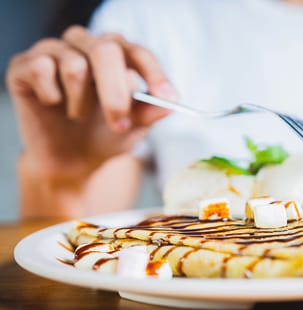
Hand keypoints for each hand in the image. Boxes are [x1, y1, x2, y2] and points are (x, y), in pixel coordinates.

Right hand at [6, 25, 175, 183]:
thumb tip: (168, 104)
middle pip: (106, 50)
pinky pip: (42, 70)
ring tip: (79, 116)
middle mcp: (87, 45)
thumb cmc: (106, 136)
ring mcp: (55, 51)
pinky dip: (52, 96)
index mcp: (119, 54)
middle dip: (116, 92)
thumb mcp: (134, 128)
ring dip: (82, 103)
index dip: (153, 73)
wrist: (71, 161)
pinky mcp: (25, 65)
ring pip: (75, 65)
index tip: (166, 96)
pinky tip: (53, 105)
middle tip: (119, 123)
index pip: (138, 53)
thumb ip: (150, 113)